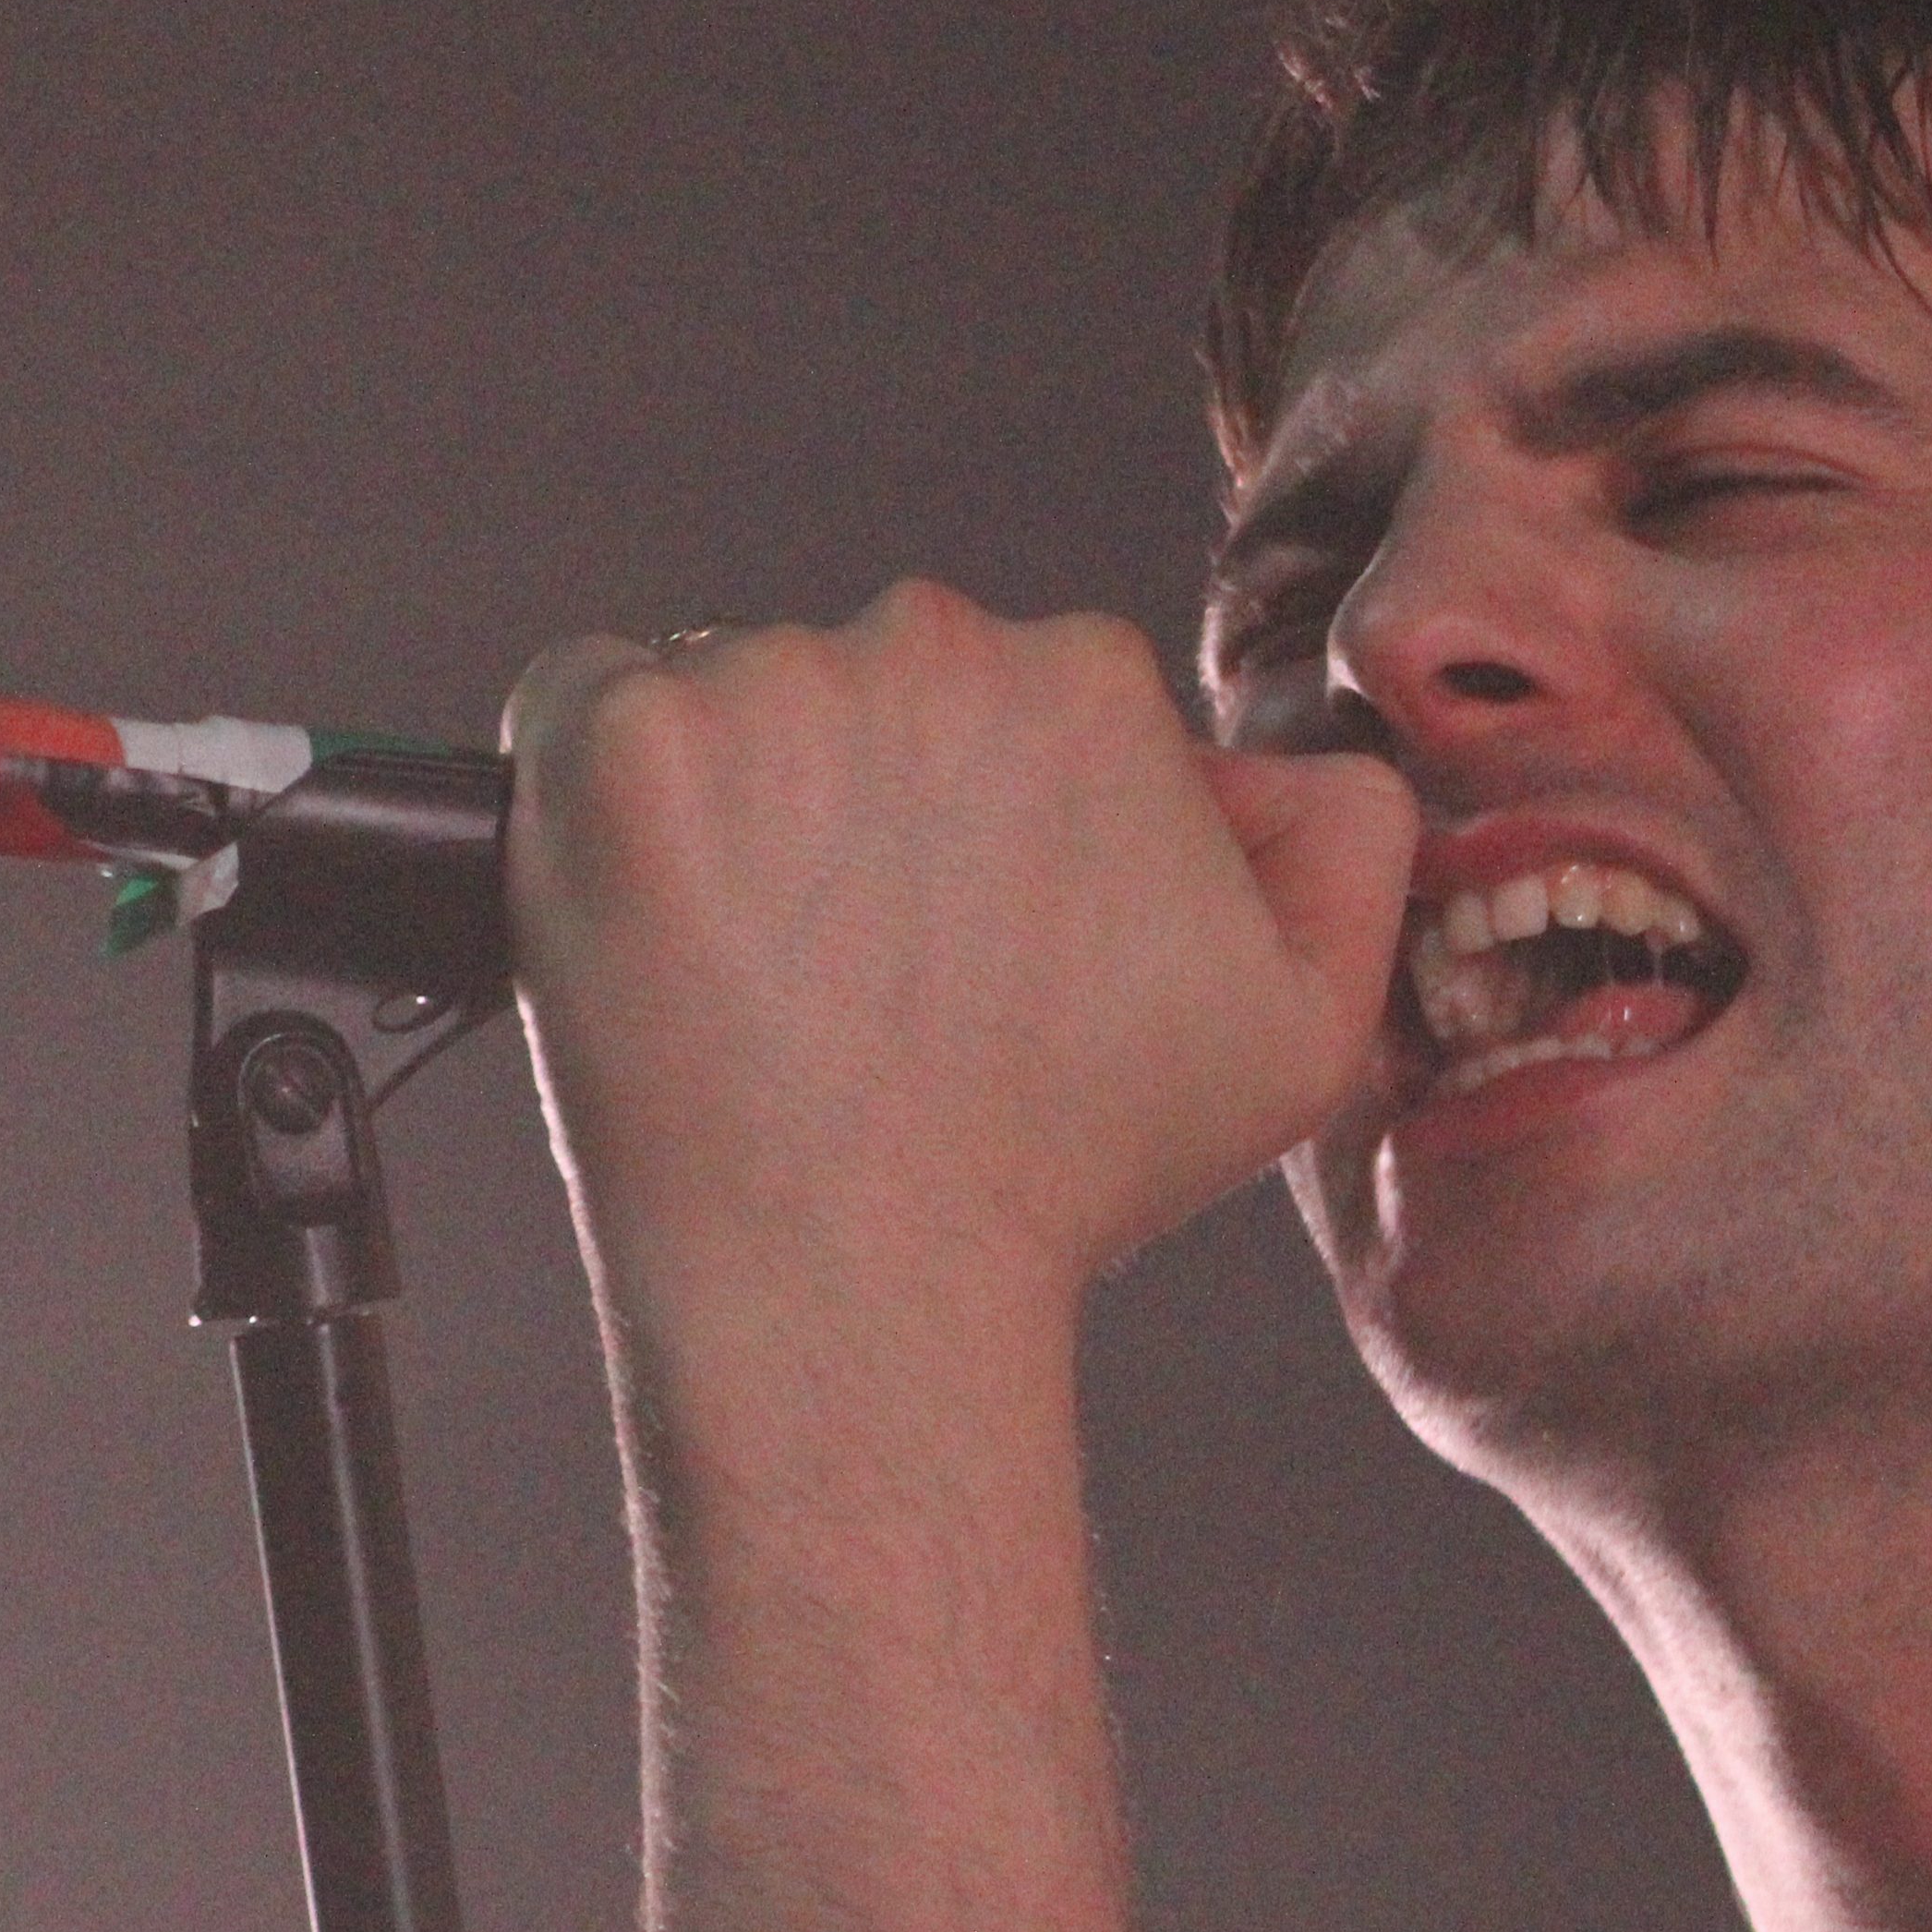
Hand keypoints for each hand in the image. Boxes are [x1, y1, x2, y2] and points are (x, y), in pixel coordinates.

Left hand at [502, 583, 1416, 1310]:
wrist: (864, 1284)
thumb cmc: (1063, 1173)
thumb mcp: (1307, 1023)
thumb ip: (1349, 841)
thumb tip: (1280, 760)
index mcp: (1091, 684)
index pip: (1019, 696)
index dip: (993, 815)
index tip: (967, 925)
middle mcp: (932, 647)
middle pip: (874, 683)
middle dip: (868, 791)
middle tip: (865, 959)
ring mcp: (762, 687)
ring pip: (733, 694)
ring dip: (741, 798)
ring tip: (769, 964)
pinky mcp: (619, 747)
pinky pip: (581, 700)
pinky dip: (601, 790)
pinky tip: (663, 914)